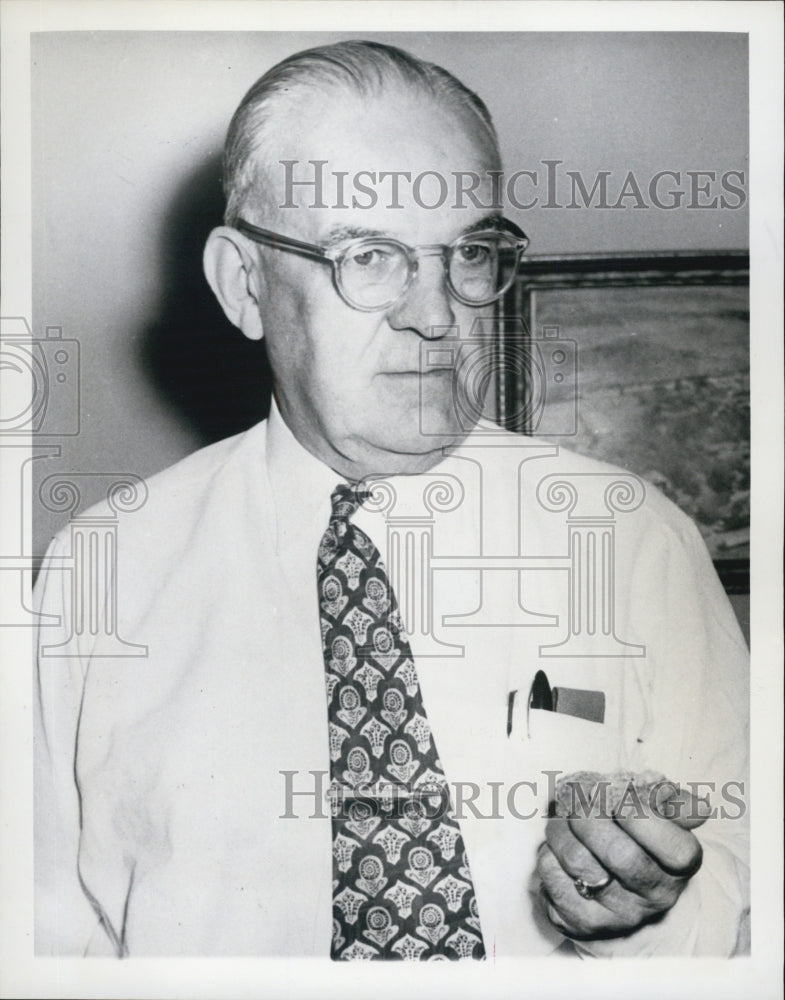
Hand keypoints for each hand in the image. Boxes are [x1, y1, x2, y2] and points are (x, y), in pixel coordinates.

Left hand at [536, 790, 707, 939]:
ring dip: (562, 828)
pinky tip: (557, 845)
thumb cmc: (638, 838)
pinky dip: (549, 852)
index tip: (615, 794)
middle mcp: (652, 899)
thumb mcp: (662, 817)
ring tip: (563, 815)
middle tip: (579, 797)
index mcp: (678, 869)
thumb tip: (684, 800)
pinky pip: (553, 878)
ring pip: (579, 862)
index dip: (640, 814)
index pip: (674, 848)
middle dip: (591, 815)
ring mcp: (616, 915)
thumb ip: (673, 801)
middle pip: (620, 854)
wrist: (614, 886)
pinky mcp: (579, 921)